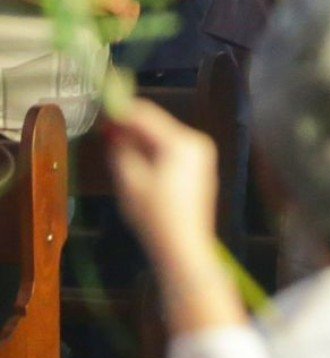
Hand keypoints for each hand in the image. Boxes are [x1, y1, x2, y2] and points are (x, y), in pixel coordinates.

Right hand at [107, 98, 219, 266]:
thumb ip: (121, 150)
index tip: (100, 112)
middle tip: (105, 135)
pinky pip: (173, 151)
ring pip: (164, 139)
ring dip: (142, 142)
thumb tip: (113, 129)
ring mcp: (202, 155)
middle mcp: (196, 142)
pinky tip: (139, 167)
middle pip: (158, 126)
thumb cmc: (154, 215)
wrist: (183, 245)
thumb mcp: (129, 181)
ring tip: (118, 153)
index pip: (147, 115)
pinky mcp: (201, 168)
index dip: (122, 112)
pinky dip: (154, 153)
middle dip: (131, 129)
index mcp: (181, 142)